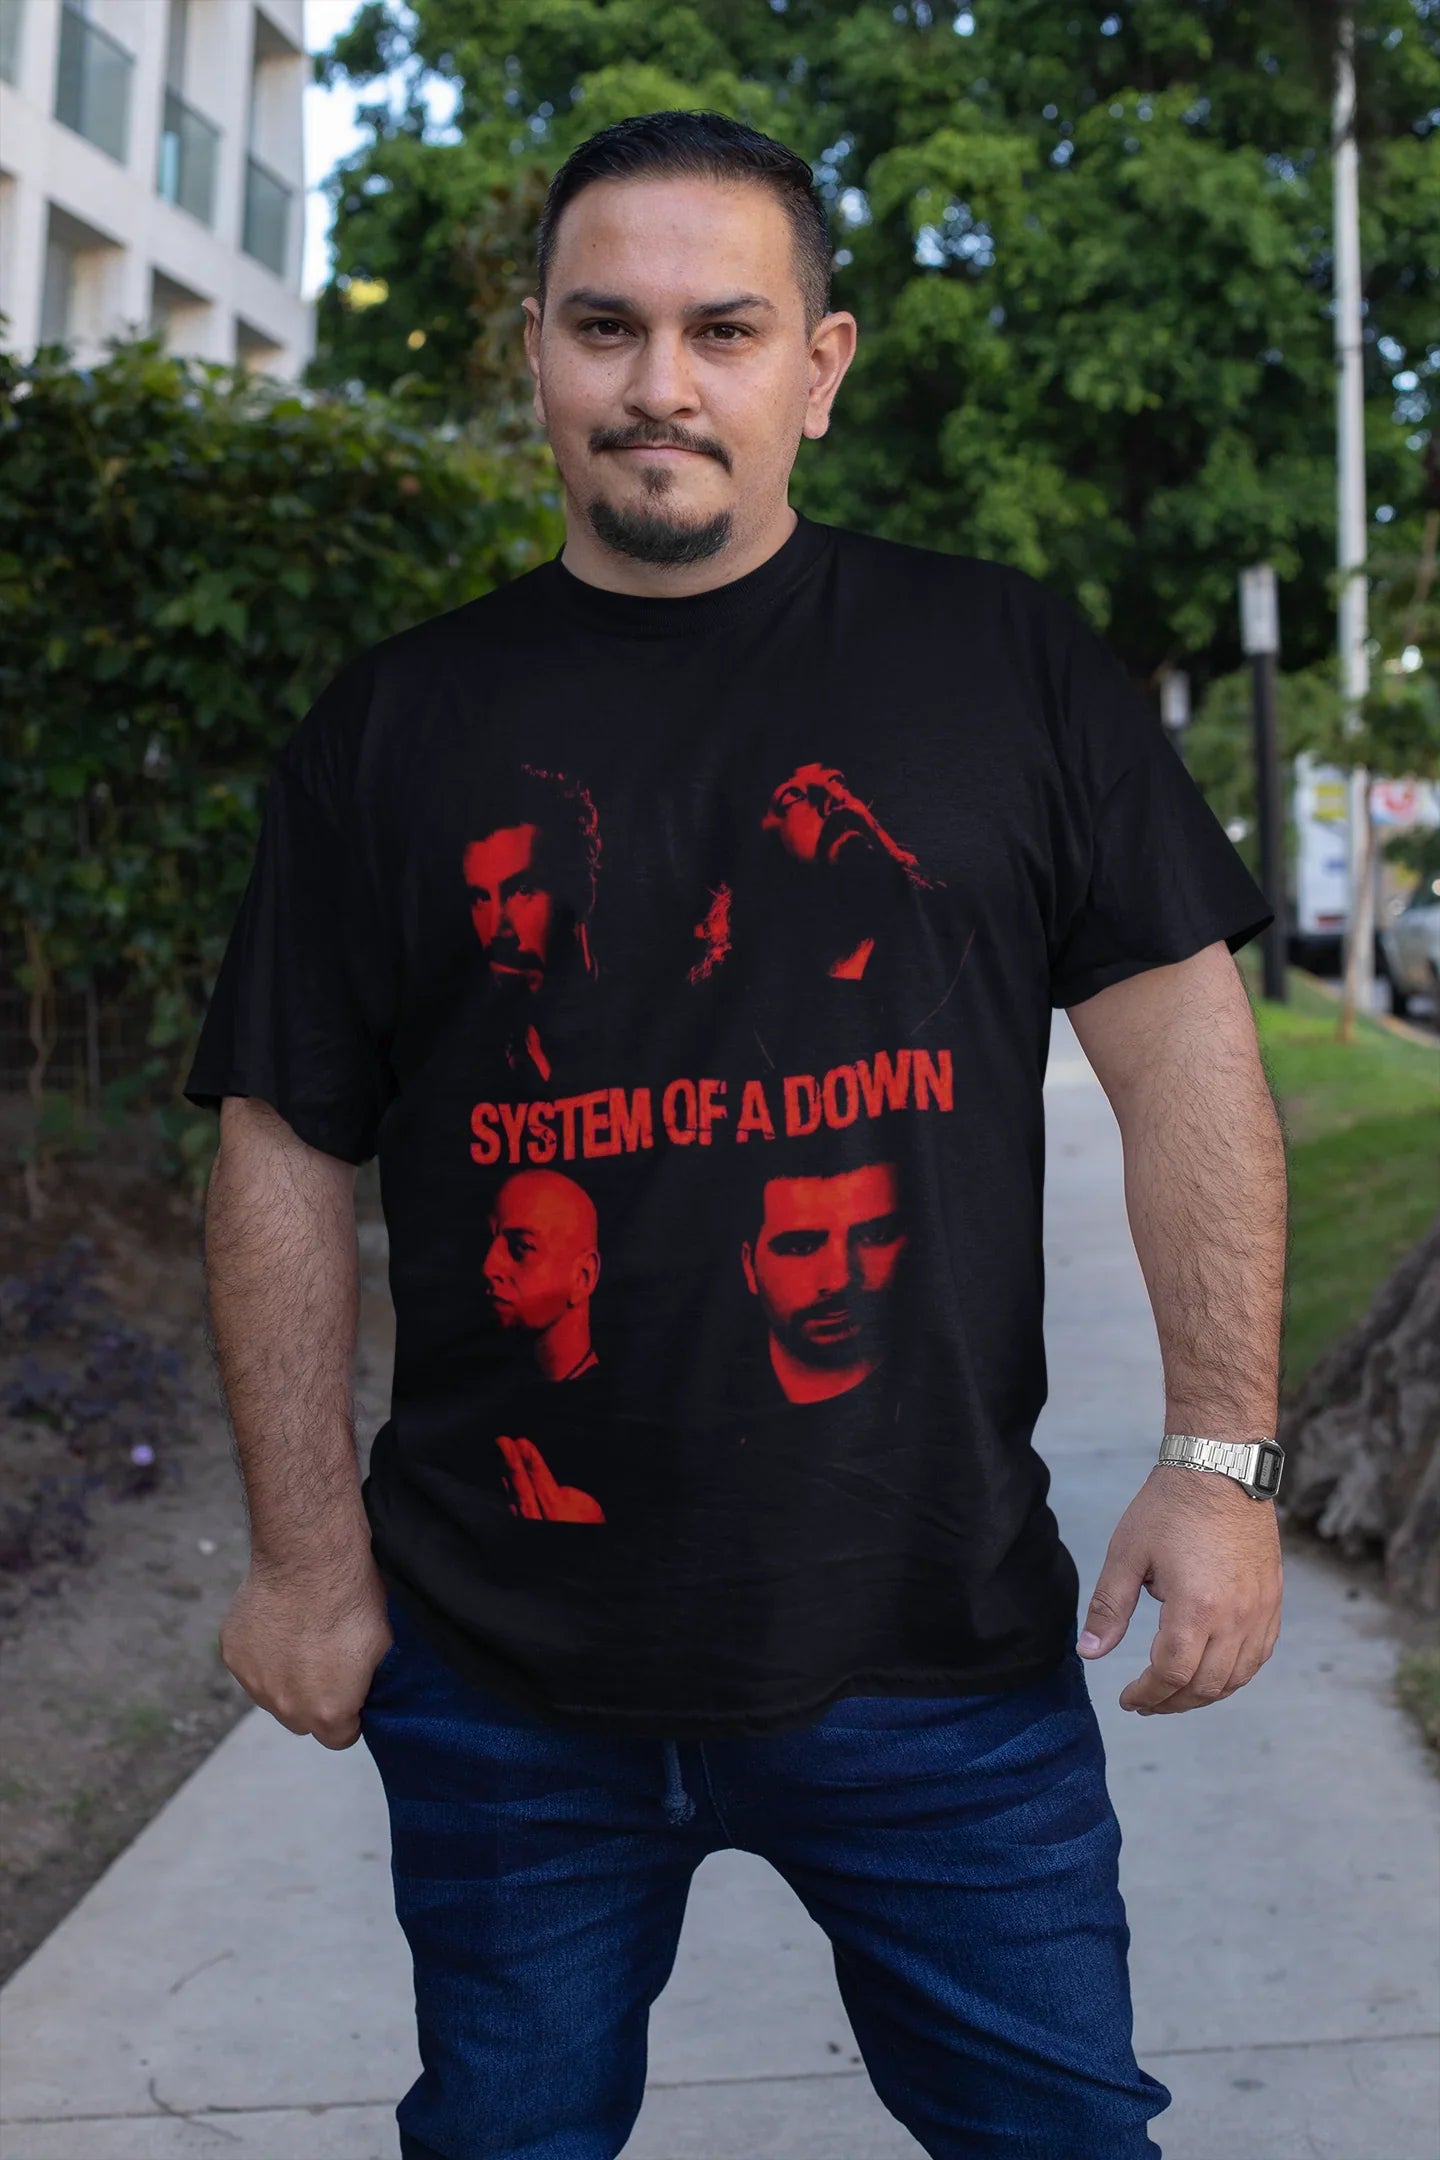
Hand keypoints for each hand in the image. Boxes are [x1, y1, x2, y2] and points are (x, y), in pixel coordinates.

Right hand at [218, 1557, 393, 1749]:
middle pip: (301, 1719)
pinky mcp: (232, 1654)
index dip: (349, 1714)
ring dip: (285, 1675)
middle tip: (325, 1660)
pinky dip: (262, 1650)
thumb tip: (362, 1688)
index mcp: (327, 1713)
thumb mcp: (381, 1648)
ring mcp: (254, 1682)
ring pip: (272, 1693)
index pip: (339, 1737)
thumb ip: (366, 1683)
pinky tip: (278, 1621)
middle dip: (314, 1698)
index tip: (351, 1690)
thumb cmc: (352, 1601)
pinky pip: (250, 1664)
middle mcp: (286, 1707)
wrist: (310, 1561)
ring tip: (301, 1635)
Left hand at [496, 1434, 604, 1521]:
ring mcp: (529, 1524)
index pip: (539, 1478)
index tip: (521, 1442)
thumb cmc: (589, 1531)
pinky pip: (514, 1506)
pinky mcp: (525, 1531)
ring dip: (507, 1473)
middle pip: (521, 1484)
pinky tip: (505, 1478)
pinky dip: (509, 1490)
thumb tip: (555, 1487)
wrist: (579, 1568)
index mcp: (555, 1508)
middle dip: (512, 1461)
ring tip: (501, 1453)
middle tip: (502, 1441)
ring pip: (514, 1495)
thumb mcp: (590, 1511)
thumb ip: (569, 1496)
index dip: (530, 1459)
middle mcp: (537, 1516)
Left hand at [1077, 1465, 1281, 1712]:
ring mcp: (1260, 1611)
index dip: (1147, 1694)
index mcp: (1196, 1608)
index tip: (1128, 1699)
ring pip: (1237, 1677)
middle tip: (1146, 1702)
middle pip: (1206, 1685)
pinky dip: (1235, 1674)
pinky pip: (1259, 1655)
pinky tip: (1213, 1670)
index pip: (1171, 1674)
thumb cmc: (1171, 1506)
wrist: (1221, 1468)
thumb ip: (1109, 1608)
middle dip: (1172, 1701)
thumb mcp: (1127, 1554)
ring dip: (1204, 1694)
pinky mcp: (1273, 1600)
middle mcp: (1235, 1617)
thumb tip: (1090, 1652)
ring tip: (1174, 1692)